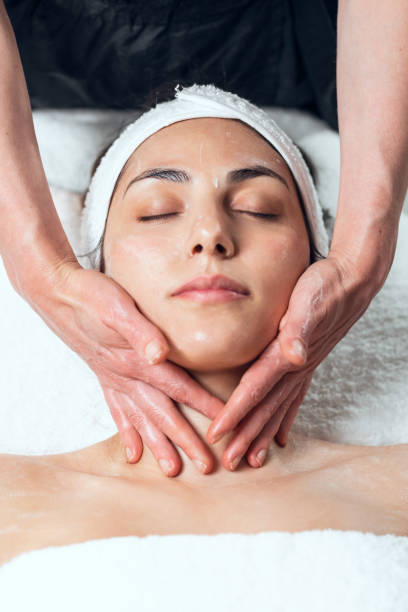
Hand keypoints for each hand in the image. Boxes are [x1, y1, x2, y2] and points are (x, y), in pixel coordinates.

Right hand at [29, 261, 222, 476]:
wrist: (54, 292)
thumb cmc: (90, 296)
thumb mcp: (118, 308)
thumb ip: (140, 332)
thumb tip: (160, 354)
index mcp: (135, 360)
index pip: (179, 387)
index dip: (204, 406)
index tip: (226, 425)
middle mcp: (124, 376)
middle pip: (161, 413)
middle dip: (185, 440)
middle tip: (205, 467)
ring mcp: (112, 379)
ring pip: (140, 419)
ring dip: (157, 445)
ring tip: (171, 469)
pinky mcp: (103, 375)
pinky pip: (117, 411)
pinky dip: (126, 433)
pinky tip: (132, 452)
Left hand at [206, 253, 376, 469]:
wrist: (352, 281)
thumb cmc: (325, 288)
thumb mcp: (308, 303)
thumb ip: (299, 331)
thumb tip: (295, 356)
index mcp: (285, 356)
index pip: (254, 391)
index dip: (234, 414)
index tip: (216, 435)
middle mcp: (294, 368)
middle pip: (265, 409)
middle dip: (245, 436)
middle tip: (229, 463)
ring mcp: (303, 368)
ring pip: (279, 409)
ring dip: (264, 434)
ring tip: (253, 458)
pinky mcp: (306, 363)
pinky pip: (294, 398)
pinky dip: (285, 418)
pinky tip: (281, 434)